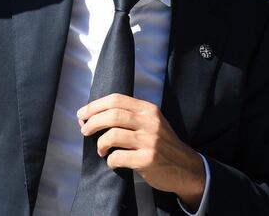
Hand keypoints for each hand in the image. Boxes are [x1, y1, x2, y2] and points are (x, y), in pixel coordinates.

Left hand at [77, 93, 205, 209]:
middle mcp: (150, 122)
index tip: (82, 114)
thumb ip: (130, 116)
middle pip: (112, 115)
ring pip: (112, 135)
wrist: (186, 168)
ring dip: (100, 143)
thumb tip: (94, 115)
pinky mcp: (148, 160)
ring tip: (100, 149)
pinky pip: (118, 157)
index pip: (116, 100)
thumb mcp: (152, 122)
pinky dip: (110, 160)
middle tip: (84, 130)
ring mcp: (149, 141)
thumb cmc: (163, 144)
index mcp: (148, 110)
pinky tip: (112, 162)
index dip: (95, 106)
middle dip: (92, 122)